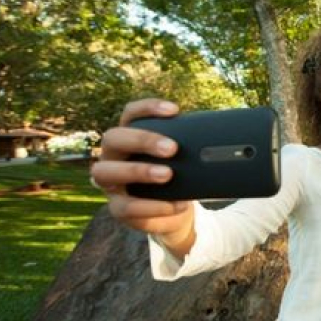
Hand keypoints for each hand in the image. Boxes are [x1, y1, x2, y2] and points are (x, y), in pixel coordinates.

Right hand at [90, 98, 194, 253]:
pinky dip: (152, 206)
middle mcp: (113, 156)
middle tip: (172, 148)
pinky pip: (125, 207)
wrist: (177, 212)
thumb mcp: (184, 162)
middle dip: (142, 140)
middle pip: (113, 138)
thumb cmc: (178, 178)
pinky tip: (176, 204)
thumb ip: (189, 148)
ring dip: (137, 170)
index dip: (147, 108)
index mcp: (129, 138)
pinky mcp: (117, 208)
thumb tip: (216, 140)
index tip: (175, 110)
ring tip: (168, 174)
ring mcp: (110, 182)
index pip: (130, 114)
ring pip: (104, 171)